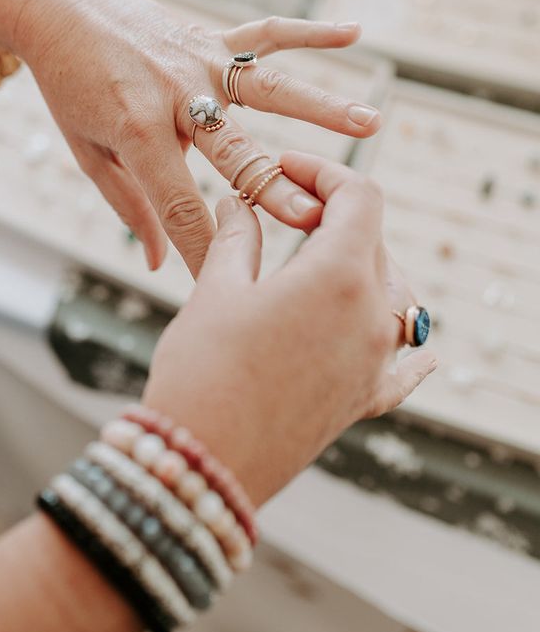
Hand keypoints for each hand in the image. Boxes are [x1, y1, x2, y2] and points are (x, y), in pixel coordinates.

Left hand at [15, 0, 380, 275]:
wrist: (57, 7)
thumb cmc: (70, 88)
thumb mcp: (89, 152)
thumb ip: (130, 206)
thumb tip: (161, 264)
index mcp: (138, 131)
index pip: (179, 205)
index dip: (203, 251)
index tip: (231, 288)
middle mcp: (177, 94)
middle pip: (235, 151)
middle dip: (274, 188)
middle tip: (314, 219)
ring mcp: (198, 61)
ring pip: (269, 88)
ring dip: (321, 108)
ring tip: (370, 125)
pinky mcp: (209, 36)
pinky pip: (265, 34)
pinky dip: (309, 33)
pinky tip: (354, 33)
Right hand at [143, 152, 436, 506]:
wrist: (203, 464)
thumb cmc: (202, 372)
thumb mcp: (215, 290)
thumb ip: (237, 236)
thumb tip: (237, 201)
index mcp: (338, 276)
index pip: (358, 198)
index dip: (323, 172)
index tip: (285, 168)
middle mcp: (372, 316)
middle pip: (375, 241)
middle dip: (335, 214)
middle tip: (286, 206)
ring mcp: (375, 363)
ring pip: (397, 296)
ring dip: (369, 265)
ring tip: (327, 256)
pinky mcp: (364, 401)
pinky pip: (405, 368)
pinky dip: (413, 352)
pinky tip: (428, 352)